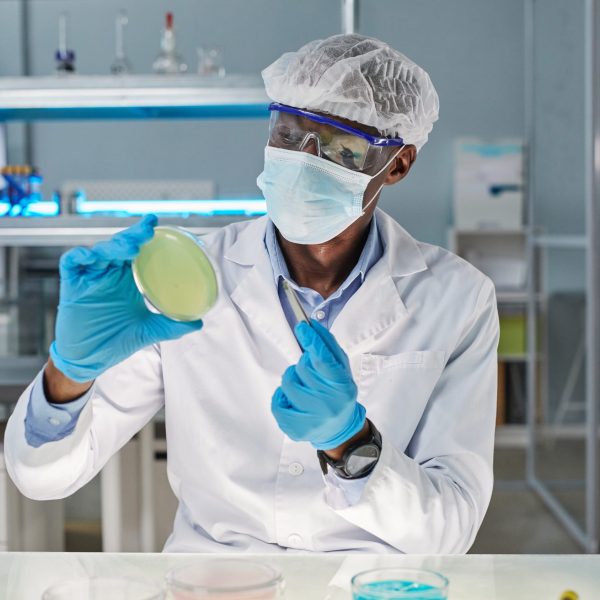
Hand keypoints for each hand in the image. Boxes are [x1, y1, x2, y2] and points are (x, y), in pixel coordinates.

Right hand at [50, 215, 202, 382]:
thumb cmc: (116, 341)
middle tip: (147, 230)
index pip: (137, 251)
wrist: (89, 360)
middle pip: (119, 246)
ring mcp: (90, 278)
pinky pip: (72, 262)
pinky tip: (92, 255)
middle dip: (132, 235)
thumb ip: (171, 326)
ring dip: (114, 246)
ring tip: (130, 247)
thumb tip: (198, 323)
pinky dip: (81, 255)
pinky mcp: (72, 285)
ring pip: (99, 251)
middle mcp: (109, 274)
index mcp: (127, 279)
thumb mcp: (148, 331)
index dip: (143, 235)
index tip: (155, 222)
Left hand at [271, 319, 365, 449]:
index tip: (302, 327)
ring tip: (303, 386)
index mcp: (342, 387)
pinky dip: (282, 396)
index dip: (311, 341)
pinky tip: (293, 399)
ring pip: (288, 382)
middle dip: (303, 363)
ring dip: (292, 378)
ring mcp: (311, 419)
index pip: (323, 360)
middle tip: (310, 369)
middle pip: (303, 368)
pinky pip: (277, 402)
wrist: (340, 429)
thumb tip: (313, 325)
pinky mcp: (295, 429)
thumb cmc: (339, 393)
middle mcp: (328, 404)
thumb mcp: (342, 369)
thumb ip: (328, 346)